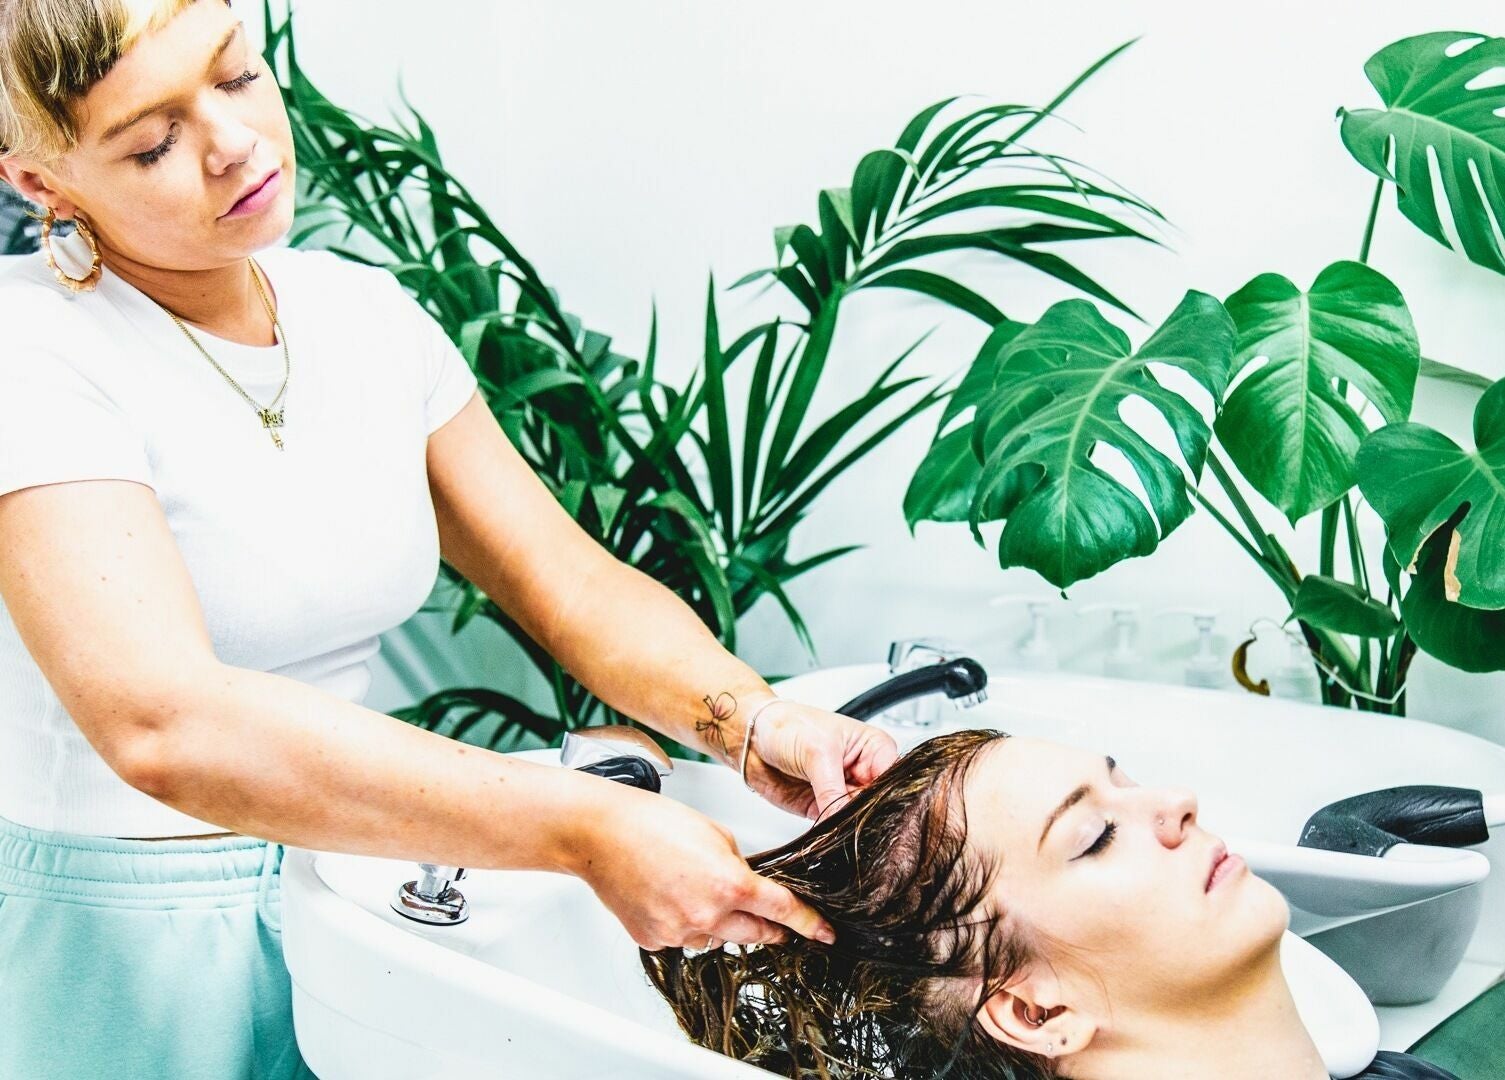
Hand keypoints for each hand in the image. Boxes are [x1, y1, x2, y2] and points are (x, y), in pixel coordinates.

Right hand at [572, 781, 836, 950]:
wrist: (600, 833)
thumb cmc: (652, 822)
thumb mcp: (715, 833)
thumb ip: (738, 865)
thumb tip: (747, 885)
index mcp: (729, 884)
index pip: (782, 911)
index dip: (809, 924)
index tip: (824, 934)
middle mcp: (706, 915)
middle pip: (755, 933)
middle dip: (768, 927)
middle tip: (774, 921)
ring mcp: (678, 932)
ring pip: (716, 937)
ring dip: (719, 921)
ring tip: (694, 886)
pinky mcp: (654, 940)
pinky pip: (683, 937)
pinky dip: (684, 921)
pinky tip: (670, 895)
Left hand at [740, 698, 898, 819]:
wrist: (751, 739)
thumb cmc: (786, 725)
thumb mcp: (817, 752)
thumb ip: (833, 790)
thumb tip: (845, 818)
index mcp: (873, 748)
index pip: (894, 778)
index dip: (887, 796)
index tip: (874, 810)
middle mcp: (862, 772)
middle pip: (879, 804)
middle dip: (867, 815)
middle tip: (852, 819)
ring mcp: (844, 792)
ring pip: (859, 820)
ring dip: (849, 826)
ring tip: (834, 821)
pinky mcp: (825, 810)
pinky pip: (836, 828)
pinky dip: (832, 833)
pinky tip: (826, 830)